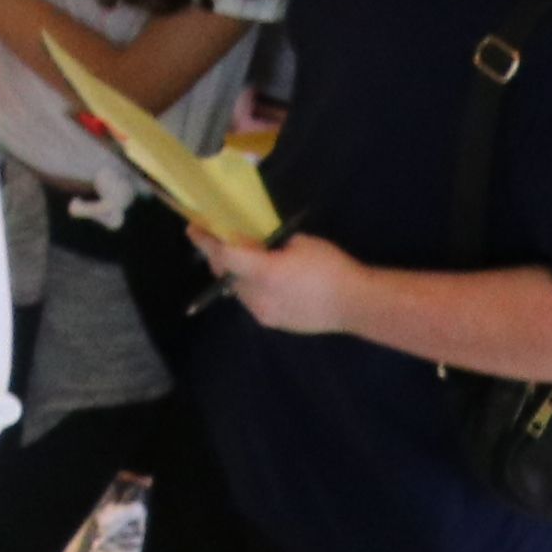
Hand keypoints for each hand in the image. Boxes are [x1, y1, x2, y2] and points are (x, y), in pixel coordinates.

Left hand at [194, 224, 369, 333]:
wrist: (357, 304)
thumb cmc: (332, 267)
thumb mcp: (300, 242)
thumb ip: (270, 243)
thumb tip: (252, 243)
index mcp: (265, 273)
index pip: (225, 255)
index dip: (206, 241)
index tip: (194, 228)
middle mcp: (258, 297)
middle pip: (225, 274)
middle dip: (220, 257)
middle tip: (220, 239)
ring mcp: (264, 314)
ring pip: (236, 290)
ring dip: (235, 274)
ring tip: (244, 259)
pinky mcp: (272, 323)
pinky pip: (250, 301)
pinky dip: (249, 288)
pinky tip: (262, 279)